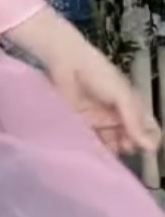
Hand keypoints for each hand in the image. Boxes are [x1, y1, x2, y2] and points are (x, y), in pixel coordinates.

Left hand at [46, 34, 159, 156]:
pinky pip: (93, 140)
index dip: (148, 139)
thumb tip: (150, 147)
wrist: (67, 64)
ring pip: (112, 141)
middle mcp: (117, 114)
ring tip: (111, 152)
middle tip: (125, 149)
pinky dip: (96, 148)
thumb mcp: (122, 95)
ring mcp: (99, 120)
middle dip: (130, 146)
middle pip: (129, 137)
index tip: (146, 150)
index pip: (146, 127)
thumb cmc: (99, 74)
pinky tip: (96, 152)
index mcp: (131, 104)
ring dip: (114, 149)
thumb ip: (134, 120)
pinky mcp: (82, 124)